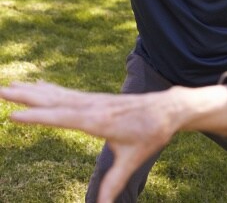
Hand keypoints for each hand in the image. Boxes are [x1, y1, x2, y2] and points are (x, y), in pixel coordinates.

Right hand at [0, 81, 226, 202]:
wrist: (168, 108)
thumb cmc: (151, 133)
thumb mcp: (133, 159)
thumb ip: (114, 182)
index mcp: (99, 121)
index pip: (64, 118)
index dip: (39, 117)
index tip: (14, 115)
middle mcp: (93, 107)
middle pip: (56, 101)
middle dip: (27, 96)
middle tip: (2, 90)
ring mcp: (94, 101)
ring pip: (59, 94)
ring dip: (34, 90)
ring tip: (10, 85)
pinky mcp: (96, 99)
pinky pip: (68, 93)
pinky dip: (50, 89)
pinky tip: (38, 85)